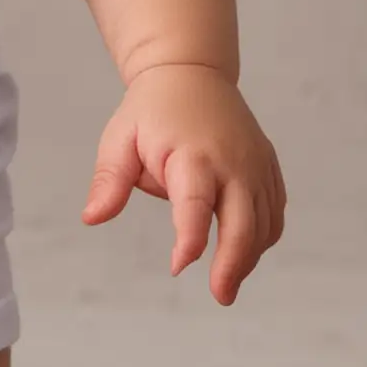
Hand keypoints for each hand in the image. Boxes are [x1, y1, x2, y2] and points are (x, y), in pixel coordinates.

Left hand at [81, 62, 285, 303]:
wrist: (190, 70)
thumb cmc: (150, 111)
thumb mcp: (119, 138)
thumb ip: (109, 180)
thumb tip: (91, 218)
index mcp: (192, 154)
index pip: (195, 205)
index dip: (190, 239)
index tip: (178, 265)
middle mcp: (232, 161)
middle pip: (243, 223)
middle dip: (233, 265)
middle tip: (220, 296)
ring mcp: (255, 163)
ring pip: (264, 223)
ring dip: (249, 257)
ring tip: (226, 282)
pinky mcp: (267, 165)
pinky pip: (274, 211)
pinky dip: (264, 237)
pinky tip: (244, 252)